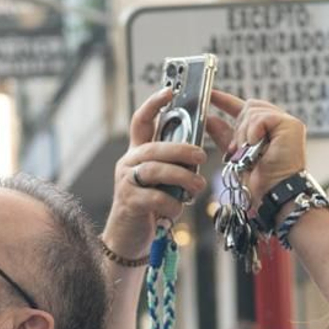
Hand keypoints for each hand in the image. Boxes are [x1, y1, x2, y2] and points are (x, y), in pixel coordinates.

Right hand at [104, 87, 207, 259]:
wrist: (128, 238)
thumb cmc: (150, 207)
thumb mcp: (160, 181)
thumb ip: (172, 165)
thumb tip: (197, 153)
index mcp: (137, 154)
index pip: (141, 122)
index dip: (154, 104)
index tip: (170, 91)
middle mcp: (128, 163)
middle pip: (155, 147)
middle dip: (181, 149)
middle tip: (202, 155)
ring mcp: (126, 182)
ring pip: (156, 170)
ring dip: (182, 178)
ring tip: (197, 186)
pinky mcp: (129, 202)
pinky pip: (156, 197)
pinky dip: (173, 204)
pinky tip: (178, 209)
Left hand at [207, 90, 308, 203]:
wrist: (273, 193)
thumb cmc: (260, 181)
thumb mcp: (236, 155)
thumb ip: (224, 136)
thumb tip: (210, 119)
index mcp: (265, 130)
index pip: (245, 108)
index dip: (226, 101)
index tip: (212, 95)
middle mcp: (277, 125)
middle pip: (249, 107)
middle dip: (238, 128)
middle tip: (238, 148)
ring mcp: (286, 123)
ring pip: (253, 111)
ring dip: (245, 133)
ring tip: (250, 152)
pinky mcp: (291, 125)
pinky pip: (262, 117)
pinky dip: (254, 132)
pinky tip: (257, 144)